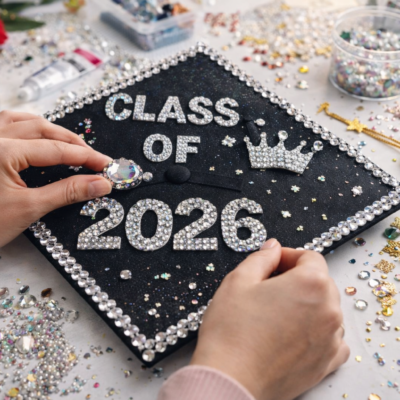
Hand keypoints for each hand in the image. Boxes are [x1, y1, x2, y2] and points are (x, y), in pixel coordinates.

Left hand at [0, 110, 111, 246]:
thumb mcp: (28, 209)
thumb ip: (68, 192)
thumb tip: (100, 184)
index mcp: (0, 151)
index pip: (56, 150)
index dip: (86, 157)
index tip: (107, 165)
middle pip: (41, 128)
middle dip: (72, 142)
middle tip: (94, 159)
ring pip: (23, 121)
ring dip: (51, 130)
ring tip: (71, 145)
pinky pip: (6, 124)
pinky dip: (28, 127)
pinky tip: (37, 136)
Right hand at [191, 239, 349, 399]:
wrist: (230, 380)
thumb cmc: (231, 331)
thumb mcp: (239, 280)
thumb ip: (261, 257)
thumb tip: (273, 248)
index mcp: (311, 284)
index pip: (309, 257)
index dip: (288, 256)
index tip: (272, 262)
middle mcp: (329, 310)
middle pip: (320, 281)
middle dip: (296, 278)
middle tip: (269, 286)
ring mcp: (330, 339)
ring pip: (325, 308)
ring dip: (306, 303)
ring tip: (276, 311)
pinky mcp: (326, 363)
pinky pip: (330, 337)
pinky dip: (315, 330)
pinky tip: (292, 332)